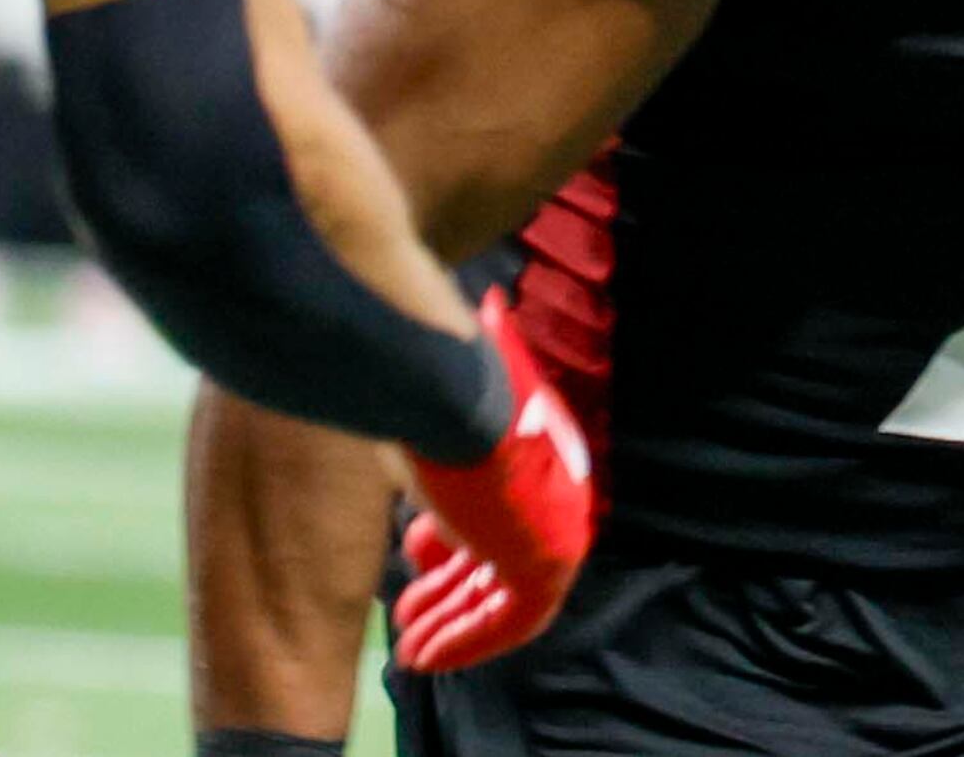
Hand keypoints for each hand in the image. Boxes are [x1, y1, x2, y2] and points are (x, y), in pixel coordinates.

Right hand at [390, 289, 593, 672]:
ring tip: (408, 649)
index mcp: (539, 455)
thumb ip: (468, 367)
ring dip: (451, 625)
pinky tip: (424, 657)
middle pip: (500, 563)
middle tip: (407, 617)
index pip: (504, 514)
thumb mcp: (453, 385)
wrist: (449, 392)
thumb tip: (490, 306)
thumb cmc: (439, 386)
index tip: (412, 554)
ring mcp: (553, 534)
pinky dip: (465, 644)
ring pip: (501, 600)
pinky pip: (507, 623)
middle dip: (449, 594)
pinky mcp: (541, 566)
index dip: (457, 543)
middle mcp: (555, 496)